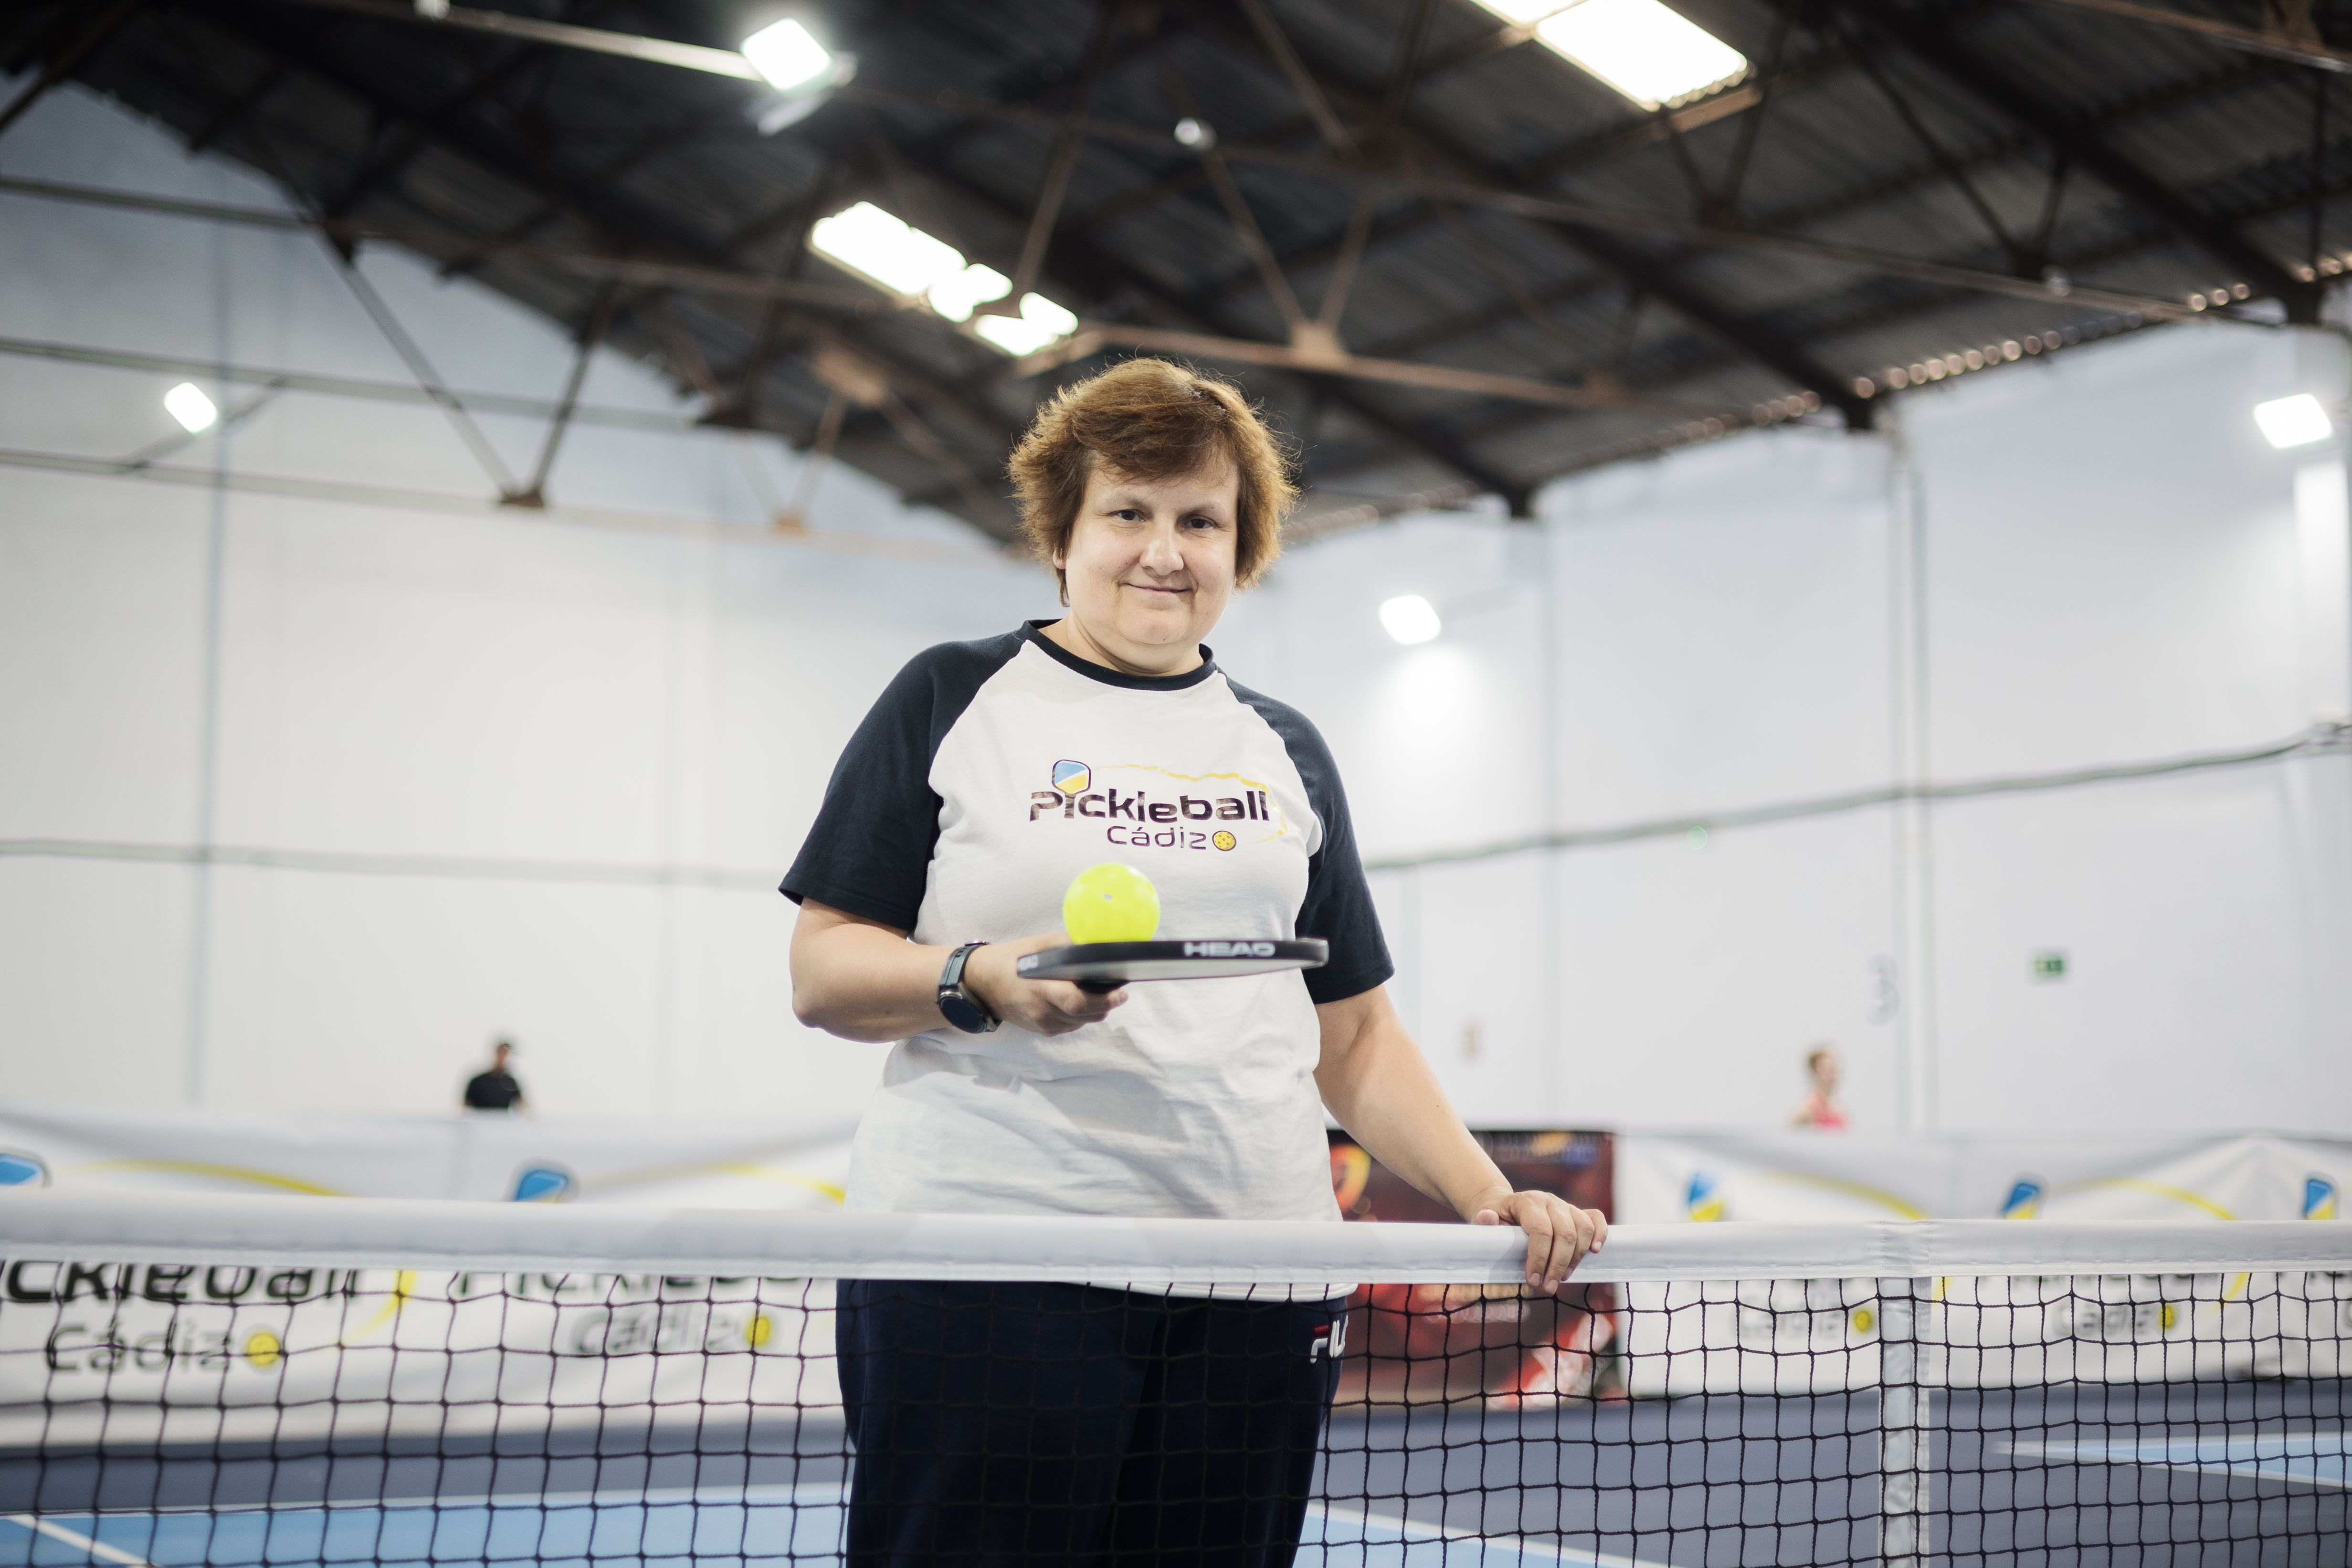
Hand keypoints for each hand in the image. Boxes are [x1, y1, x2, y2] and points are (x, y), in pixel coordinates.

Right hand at [962, 932, 1128, 1035]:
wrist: (981, 984)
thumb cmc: (1012, 960)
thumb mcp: (1040, 945)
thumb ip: (1070, 947)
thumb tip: (1100, 946)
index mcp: (1041, 989)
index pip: (1078, 1002)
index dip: (1104, 1000)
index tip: (1121, 992)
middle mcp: (1042, 1012)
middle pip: (1086, 1015)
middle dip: (1106, 1004)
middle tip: (1118, 992)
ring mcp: (1042, 1024)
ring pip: (1082, 1023)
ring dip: (1095, 1010)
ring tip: (1100, 993)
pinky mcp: (1043, 1031)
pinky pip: (1072, 1026)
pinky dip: (1081, 1015)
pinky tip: (1079, 1000)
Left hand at [1468, 1188, 1607, 1294]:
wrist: (1505, 1207)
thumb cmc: (1496, 1219)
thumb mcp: (1485, 1219)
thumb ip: (1485, 1221)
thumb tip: (1486, 1217)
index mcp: (1527, 1202)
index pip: (1541, 1230)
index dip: (1539, 1258)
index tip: (1532, 1281)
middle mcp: (1549, 1201)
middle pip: (1566, 1234)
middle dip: (1558, 1265)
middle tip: (1548, 1287)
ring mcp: (1565, 1205)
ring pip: (1583, 1229)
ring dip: (1576, 1258)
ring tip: (1562, 1277)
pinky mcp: (1577, 1212)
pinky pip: (1595, 1219)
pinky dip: (1599, 1234)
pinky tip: (1594, 1251)